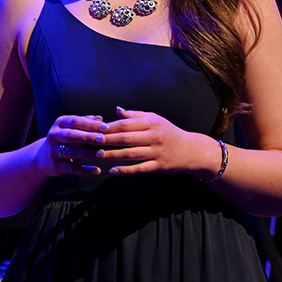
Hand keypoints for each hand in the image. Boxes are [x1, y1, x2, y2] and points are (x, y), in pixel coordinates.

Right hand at [43, 114, 107, 176]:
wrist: (44, 157)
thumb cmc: (64, 139)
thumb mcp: (72, 128)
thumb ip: (86, 122)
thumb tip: (99, 118)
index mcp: (60, 123)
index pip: (76, 121)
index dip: (91, 124)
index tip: (106, 127)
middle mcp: (54, 136)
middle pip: (72, 135)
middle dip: (88, 137)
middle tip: (103, 139)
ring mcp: (53, 151)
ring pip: (72, 152)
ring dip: (88, 153)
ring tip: (102, 154)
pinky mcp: (55, 165)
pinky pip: (72, 168)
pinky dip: (85, 170)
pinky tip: (97, 170)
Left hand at [97, 106, 220, 178]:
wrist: (192, 150)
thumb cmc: (170, 133)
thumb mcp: (155, 120)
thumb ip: (135, 116)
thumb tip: (116, 110)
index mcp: (151, 123)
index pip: (125, 124)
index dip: (108, 127)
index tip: (93, 129)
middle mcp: (154, 136)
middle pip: (125, 138)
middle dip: (106, 140)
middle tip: (89, 142)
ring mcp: (157, 152)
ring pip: (130, 154)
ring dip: (112, 155)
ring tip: (96, 155)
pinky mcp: (159, 166)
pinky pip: (139, 169)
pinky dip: (125, 170)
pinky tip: (112, 171)